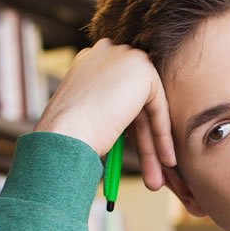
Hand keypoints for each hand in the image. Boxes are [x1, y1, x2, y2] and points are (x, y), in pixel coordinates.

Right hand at [33, 39, 175, 190]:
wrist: (64, 133)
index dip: (130, 127)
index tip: (135, 154)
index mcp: (89, 62)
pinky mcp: (141, 68)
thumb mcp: (87, 118)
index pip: (118, 94)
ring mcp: (124, 57)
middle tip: (151, 173)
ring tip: (157, 178)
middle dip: (144, 141)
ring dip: (154, 144)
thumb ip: (110, 112)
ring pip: (147, 108)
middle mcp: (106, 53)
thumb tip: (129, 130)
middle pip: (135, 102)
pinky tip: (165, 159)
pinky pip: (158, 106)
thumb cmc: (67, 135)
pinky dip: (162, 134)